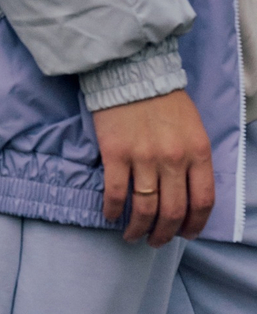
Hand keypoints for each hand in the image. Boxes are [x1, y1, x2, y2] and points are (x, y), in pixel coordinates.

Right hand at [93, 90, 213, 246]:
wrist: (131, 72)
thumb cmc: (163, 99)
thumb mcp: (193, 128)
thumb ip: (193, 159)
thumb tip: (186, 193)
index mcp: (197, 152)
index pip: (202, 201)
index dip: (194, 225)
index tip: (185, 234)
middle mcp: (173, 159)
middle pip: (172, 211)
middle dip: (164, 234)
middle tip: (155, 241)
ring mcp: (144, 158)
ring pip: (144, 208)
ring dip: (138, 229)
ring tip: (132, 235)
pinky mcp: (116, 154)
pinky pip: (116, 193)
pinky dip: (113, 210)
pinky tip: (111, 215)